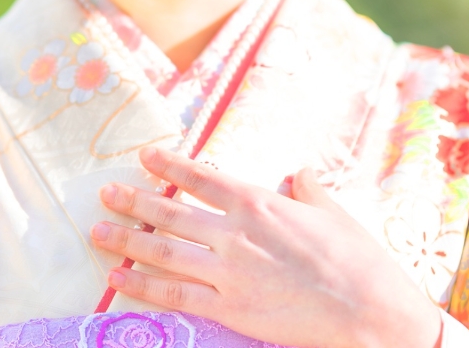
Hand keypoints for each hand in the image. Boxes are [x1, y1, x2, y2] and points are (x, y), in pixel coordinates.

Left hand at [90, 147, 442, 347]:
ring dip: (126, 240)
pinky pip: (175, 294)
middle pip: (171, 212)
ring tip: (97, 232)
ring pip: (164, 251)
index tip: (145, 157)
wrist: (371, 311)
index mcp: (259, 203)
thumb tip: (299, 173)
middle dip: (133, 201)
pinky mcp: (231, 308)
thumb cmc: (359, 260)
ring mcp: (229, 272)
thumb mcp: (334, 213)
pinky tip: (117, 277)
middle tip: (105, 194)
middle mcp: (235, 233)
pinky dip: (142, 285)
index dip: (169, 166)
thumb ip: (309, 190)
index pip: (202, 178)